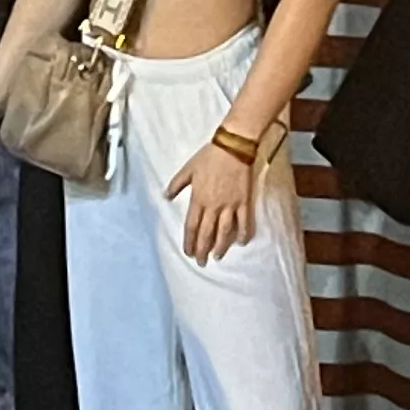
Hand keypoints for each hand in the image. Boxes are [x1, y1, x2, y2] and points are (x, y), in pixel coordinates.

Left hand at [167, 132, 270, 263]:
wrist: (233, 147)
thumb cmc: (209, 157)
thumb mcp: (187, 169)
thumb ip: (176, 185)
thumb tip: (165, 197)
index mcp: (198, 198)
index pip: (191, 226)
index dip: (189, 242)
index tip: (187, 252)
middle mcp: (213, 205)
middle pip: (206, 233)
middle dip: (202, 250)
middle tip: (201, 262)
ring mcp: (230, 205)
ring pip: (224, 232)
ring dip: (220, 246)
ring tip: (217, 257)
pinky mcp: (244, 202)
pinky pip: (244, 222)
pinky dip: (243, 233)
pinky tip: (241, 243)